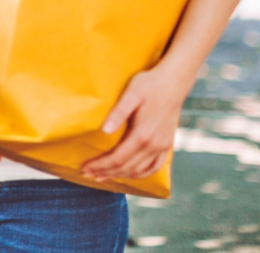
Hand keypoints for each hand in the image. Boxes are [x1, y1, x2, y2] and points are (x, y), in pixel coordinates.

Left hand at [81, 66, 185, 180]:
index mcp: (143, 134)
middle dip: (106, 172)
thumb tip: (104, 130)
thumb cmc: (149, 84)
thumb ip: (118, 113)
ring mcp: (162, 147)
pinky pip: (154, 167)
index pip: (117, 158)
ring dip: (120, 176)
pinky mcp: (167, 145)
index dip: (100, 165)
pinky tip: (129, 174)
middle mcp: (154, 144)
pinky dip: (140, 174)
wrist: (174, 82)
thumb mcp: (131, 93)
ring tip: (103, 176)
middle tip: (88, 174)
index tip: (85, 167)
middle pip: (126, 167)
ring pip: (139, 170)